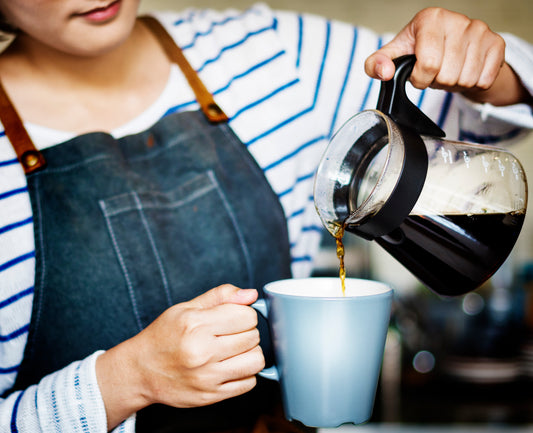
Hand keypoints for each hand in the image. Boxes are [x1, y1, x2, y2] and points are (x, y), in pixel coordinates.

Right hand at [96, 284, 263, 428]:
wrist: (140, 371)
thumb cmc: (163, 336)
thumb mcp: (186, 308)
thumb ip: (220, 296)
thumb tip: (251, 294)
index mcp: (196, 325)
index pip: (247, 316)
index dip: (245, 314)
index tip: (235, 317)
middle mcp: (202, 352)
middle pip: (253, 337)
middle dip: (247, 332)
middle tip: (231, 334)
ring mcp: (207, 377)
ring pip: (256, 361)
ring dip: (250, 353)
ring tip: (235, 350)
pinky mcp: (210, 396)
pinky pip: (248, 383)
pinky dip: (246, 373)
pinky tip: (231, 366)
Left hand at [365, 7, 530, 105]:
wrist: (453, 49)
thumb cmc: (421, 51)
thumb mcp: (394, 57)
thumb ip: (376, 65)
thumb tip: (384, 73)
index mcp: (430, 18)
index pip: (428, 64)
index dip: (421, 79)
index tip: (419, 74)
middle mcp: (457, 20)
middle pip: (447, 75)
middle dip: (438, 82)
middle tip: (436, 72)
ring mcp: (479, 29)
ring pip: (466, 79)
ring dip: (454, 84)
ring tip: (449, 71)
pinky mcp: (496, 43)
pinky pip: (483, 80)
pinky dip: (473, 83)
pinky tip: (465, 71)